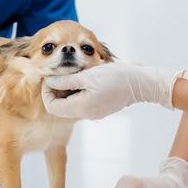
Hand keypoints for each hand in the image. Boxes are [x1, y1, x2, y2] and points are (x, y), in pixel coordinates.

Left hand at [41, 61, 184, 119]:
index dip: (46, 93)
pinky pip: (81, 103)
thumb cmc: (117, 77)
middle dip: (55, 92)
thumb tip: (49, 81)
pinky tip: (80, 79)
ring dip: (65, 91)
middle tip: (57, 74)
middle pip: (60, 107)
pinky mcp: (100, 108)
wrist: (141, 83)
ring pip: (70, 105)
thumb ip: (66, 80)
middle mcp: (86, 114)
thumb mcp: (88, 75)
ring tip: (69, 74)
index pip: (52, 107)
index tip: (49, 77)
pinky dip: (75, 92)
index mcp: (81, 108)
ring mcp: (93, 112)